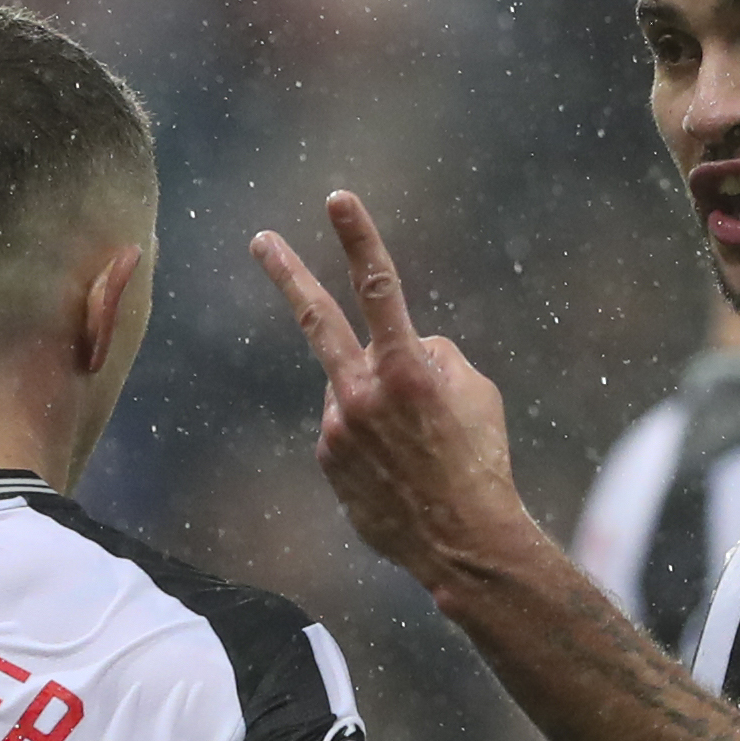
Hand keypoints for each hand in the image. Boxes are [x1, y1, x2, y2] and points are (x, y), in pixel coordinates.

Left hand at [251, 191, 537, 594]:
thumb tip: (402, 350)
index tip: (337, 198)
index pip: (379, 288)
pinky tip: (395, 469)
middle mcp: (362, 392)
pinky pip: (345, 429)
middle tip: (261, 240)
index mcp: (407, 369)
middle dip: (287, 274)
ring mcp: (337, 428)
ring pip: (350, 388)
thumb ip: (433, 356)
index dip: (358, 239)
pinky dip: (367, 438)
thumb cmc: (478, 461)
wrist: (460, 542)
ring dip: (373, 401)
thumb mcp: (476, 393)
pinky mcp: (327, 460)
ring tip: (412, 446)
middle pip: (317, 320)